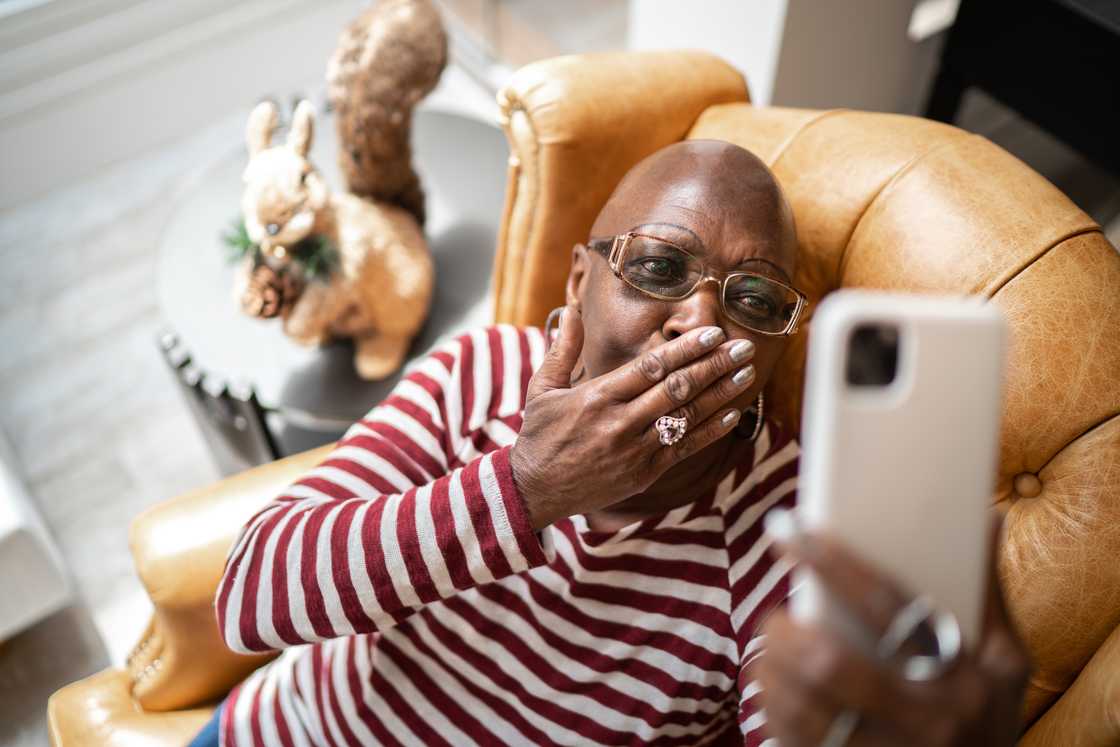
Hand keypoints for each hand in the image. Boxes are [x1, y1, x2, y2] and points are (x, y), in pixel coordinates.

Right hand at [510, 305, 756, 528]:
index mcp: (597, 397)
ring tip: (746, 373)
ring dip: (720, 394)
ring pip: (686, 418)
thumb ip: (562, 349)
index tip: (712, 332)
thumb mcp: (542, 389)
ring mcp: (634, 450)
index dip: (685, 350)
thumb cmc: (540, 436)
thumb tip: (570, 310)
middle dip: (714, 365)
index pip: (650, 367)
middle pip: (676, 389)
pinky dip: (711, 431)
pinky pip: (684, 449)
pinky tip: (733, 414)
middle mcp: (619, 422)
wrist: (535, 491)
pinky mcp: (644, 473)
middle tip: (744, 346)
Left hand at [754, 516, 1030, 745]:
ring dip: (772, 673)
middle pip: (830, 665)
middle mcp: (927, 722)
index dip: (835, 564)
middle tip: (773, 616)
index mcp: (963, 678)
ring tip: (769, 651)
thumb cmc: (987, 720)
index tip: (793, 532)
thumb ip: (988, 596)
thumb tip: (985, 518)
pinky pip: (796, 743)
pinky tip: (774, 693)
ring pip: (805, 708)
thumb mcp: (1006, 665)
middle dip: (786, 633)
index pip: (890, 607)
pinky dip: (773, 713)